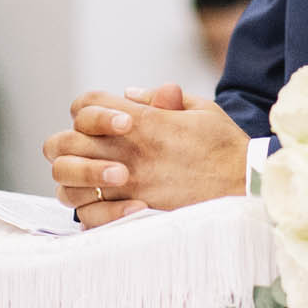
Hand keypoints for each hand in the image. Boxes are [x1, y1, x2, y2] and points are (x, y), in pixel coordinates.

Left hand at [42, 84, 247, 227]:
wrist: (245, 186)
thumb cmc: (225, 147)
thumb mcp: (200, 110)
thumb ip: (163, 98)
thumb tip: (129, 93)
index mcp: (144, 121)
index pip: (86, 104)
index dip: (89, 108)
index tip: (106, 119)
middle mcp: (127, 152)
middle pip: (62, 142)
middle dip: (68, 142)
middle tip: (88, 149)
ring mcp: (126, 185)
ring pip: (66, 180)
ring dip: (74, 176)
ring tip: (94, 178)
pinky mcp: (131, 214)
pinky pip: (87, 215)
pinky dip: (89, 210)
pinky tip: (105, 203)